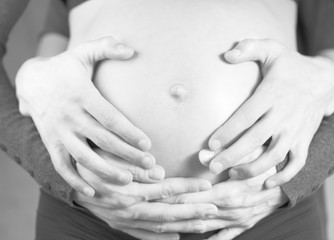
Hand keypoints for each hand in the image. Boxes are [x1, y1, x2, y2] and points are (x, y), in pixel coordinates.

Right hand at [15, 37, 158, 196]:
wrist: (30, 81)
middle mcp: (70, 116)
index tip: (148, 144)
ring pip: (83, 157)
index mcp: (81, 95)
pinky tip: (91, 192)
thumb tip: (131, 49)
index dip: (129, 132)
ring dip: (105, 172)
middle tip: (149, 165)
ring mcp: (59, 132)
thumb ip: (105, 46)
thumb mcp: (82, 52)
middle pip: (102, 140)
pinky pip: (61, 166)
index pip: (109, 118)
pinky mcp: (51, 143)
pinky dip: (74, 181)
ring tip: (128, 181)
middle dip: (127, 155)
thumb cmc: (64, 68)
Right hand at [74, 149, 216, 236]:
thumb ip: (134, 166)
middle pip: (168, 212)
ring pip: (160, 226)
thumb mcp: (111, 158)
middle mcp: (130, 208)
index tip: (206, 185)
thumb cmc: (94, 164)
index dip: (187, 187)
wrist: (72, 182)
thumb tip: (160, 172)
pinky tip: (177, 238)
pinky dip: (161, 238)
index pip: (166, 189)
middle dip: (194, 211)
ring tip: (205, 224)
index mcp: (130, 189)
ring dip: (184, 226)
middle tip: (214, 208)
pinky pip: (143, 236)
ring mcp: (125, 220)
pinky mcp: (120, 225)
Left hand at [160, 167, 286, 238]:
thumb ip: (224, 156)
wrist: (290, 185)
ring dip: (182, 225)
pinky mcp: (242, 226)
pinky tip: (189, 239)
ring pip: (203, 227)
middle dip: (169, 211)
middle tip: (148, 210)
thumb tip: (200, 155)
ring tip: (160, 225)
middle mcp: (229, 211)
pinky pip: (223, 237)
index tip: (152, 195)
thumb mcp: (249, 156)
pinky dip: (208, 239)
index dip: (171, 196)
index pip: (191, 196)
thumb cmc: (268, 166)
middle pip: (192, 213)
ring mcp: (235, 222)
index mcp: (228, 193)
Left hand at [205, 39, 333, 186]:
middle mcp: (283, 115)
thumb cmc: (291, 66)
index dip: (227, 131)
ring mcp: (295, 130)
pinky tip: (266, 185)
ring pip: (274, 156)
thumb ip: (250, 47)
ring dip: (253, 169)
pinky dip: (284, 177)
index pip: (245, 116)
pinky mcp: (305, 140)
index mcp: (271, 94)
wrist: (325, 80)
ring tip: (232, 174)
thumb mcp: (272, 49)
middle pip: (255, 140)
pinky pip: (297, 163)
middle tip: (212, 166)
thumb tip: (227, 55)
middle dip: (232, 156)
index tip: (210, 144)